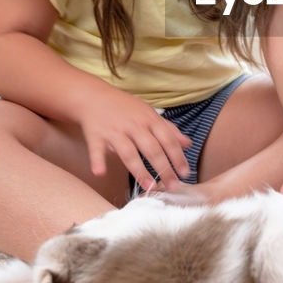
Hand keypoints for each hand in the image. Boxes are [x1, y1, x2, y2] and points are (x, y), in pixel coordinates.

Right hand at [74, 87, 190, 190]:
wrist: (93, 95)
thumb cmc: (125, 107)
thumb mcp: (149, 114)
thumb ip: (168, 129)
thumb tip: (188, 144)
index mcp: (149, 120)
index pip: (168, 140)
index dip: (177, 156)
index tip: (185, 173)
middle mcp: (134, 125)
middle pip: (152, 148)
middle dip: (164, 168)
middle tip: (173, 186)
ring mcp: (115, 131)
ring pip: (128, 152)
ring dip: (139, 170)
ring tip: (150, 187)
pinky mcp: (96, 135)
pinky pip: (97, 150)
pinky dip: (98, 161)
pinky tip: (100, 173)